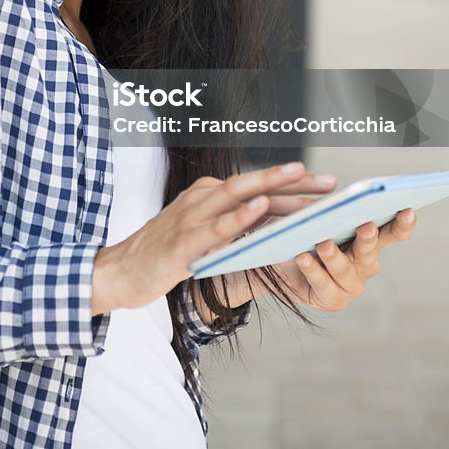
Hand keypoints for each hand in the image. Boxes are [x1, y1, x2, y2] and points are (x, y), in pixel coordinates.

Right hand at [91, 162, 309, 313]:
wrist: (119, 272)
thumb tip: (273, 226)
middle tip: (329, 180)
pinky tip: (260, 208)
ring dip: (272, 185)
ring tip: (302, 176)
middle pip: (253, 183)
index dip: (291, 184)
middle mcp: (202, 198)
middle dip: (293, 180)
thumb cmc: (163, 254)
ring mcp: (191, 217)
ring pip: (237, 194)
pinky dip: (240, 215)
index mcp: (208, 195)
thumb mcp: (201, 234)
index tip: (325, 183)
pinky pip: (216, 225)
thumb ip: (231, 227)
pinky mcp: (183, 241)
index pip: (256, 185)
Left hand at [273, 209, 416, 311]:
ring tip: (324, 244)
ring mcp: (351, 285)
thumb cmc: (307, 232)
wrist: (284, 263)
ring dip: (335, 257)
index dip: (402, 224)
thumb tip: (334, 187)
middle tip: (366, 226)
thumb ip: (333, 208)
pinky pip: (323, 284)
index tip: (408, 210)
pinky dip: (312, 269)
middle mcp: (365, 264)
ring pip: (345, 271)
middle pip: (369, 252)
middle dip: (368, 238)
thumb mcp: (321, 216)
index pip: (392, 232)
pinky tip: (303, 257)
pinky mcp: (332, 299)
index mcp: (370, 239)